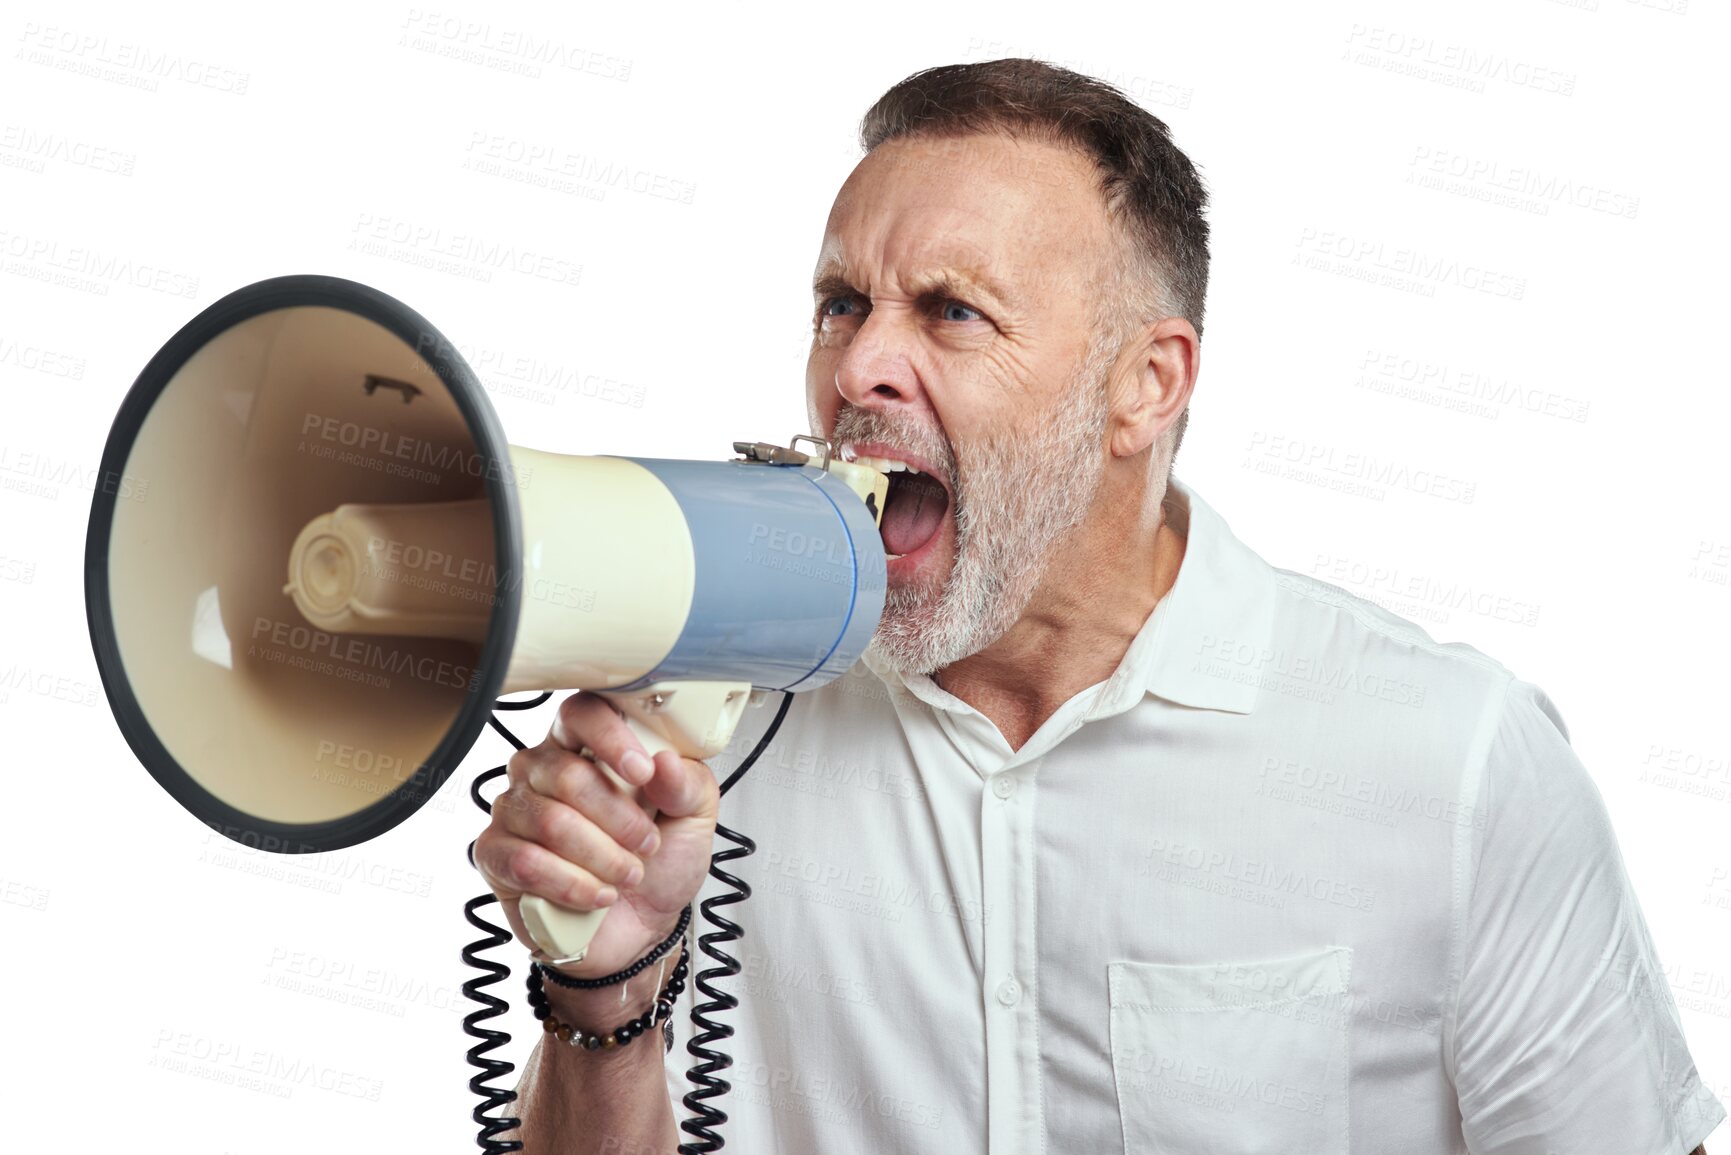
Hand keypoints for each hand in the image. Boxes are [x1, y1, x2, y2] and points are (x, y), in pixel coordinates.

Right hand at [473, 691, 719, 978]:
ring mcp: (515, 810)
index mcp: (588, 745)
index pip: (582, 713)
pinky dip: (571, 884)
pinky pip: (525, 861)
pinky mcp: (496, 855)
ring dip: (601, 857)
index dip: (610, 737)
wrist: (640, 929)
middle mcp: (543, 769)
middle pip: (567, 775)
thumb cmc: (661, 864)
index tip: (641, 771)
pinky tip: (596, 894)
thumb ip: (689, 784)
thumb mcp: (694, 820)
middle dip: (619, 819)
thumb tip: (664, 761)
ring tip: (626, 875)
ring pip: (551, 823)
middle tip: (646, 845)